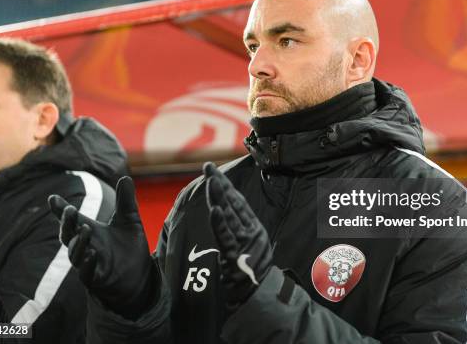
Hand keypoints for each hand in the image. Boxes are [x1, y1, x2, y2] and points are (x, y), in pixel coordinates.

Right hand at [48, 176, 156, 319]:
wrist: (139, 277)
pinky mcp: (97, 281)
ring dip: (79, 242)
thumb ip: (126, 202)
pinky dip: (87, 265)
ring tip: (86, 229)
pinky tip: (92, 255)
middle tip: (70, 210)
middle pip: (68, 235)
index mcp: (90, 231)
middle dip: (67, 223)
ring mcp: (89, 265)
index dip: (60, 210)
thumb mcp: (130, 221)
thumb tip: (125, 178)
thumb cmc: (129, 248)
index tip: (52, 198)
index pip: (72, 220)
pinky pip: (87, 274)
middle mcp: (85, 247)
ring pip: (75, 255)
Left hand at [204, 162, 272, 305]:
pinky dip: (220, 223)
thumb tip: (223, 212)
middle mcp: (252, 233)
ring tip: (210, 180)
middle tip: (207, 167)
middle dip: (219, 184)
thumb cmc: (250, 276)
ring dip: (219, 197)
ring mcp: (245, 244)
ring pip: (229, 217)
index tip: (213, 171)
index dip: (225, 185)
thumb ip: (238, 232)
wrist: (259, 300)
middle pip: (233, 204)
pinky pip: (226, 238)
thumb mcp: (247, 249)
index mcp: (254, 229)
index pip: (237, 202)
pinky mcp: (236, 257)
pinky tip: (215, 209)